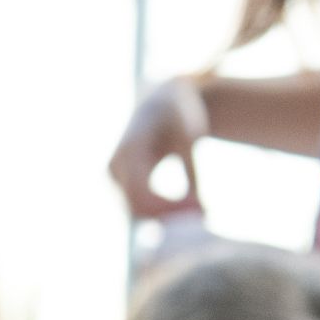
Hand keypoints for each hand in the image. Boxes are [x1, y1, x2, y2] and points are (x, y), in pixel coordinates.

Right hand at [109, 77, 210, 216]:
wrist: (161, 101)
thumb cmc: (179, 114)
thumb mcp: (190, 137)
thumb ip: (192, 170)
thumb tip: (198, 204)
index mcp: (129, 151)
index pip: (142, 194)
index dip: (171, 208)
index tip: (203, 209)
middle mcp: (115, 167)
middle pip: (138, 207)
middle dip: (171, 216)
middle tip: (205, 215)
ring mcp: (115, 177)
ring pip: (137, 211)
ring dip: (168, 217)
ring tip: (201, 210)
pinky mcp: (121, 183)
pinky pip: (139, 206)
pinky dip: (163, 212)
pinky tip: (188, 207)